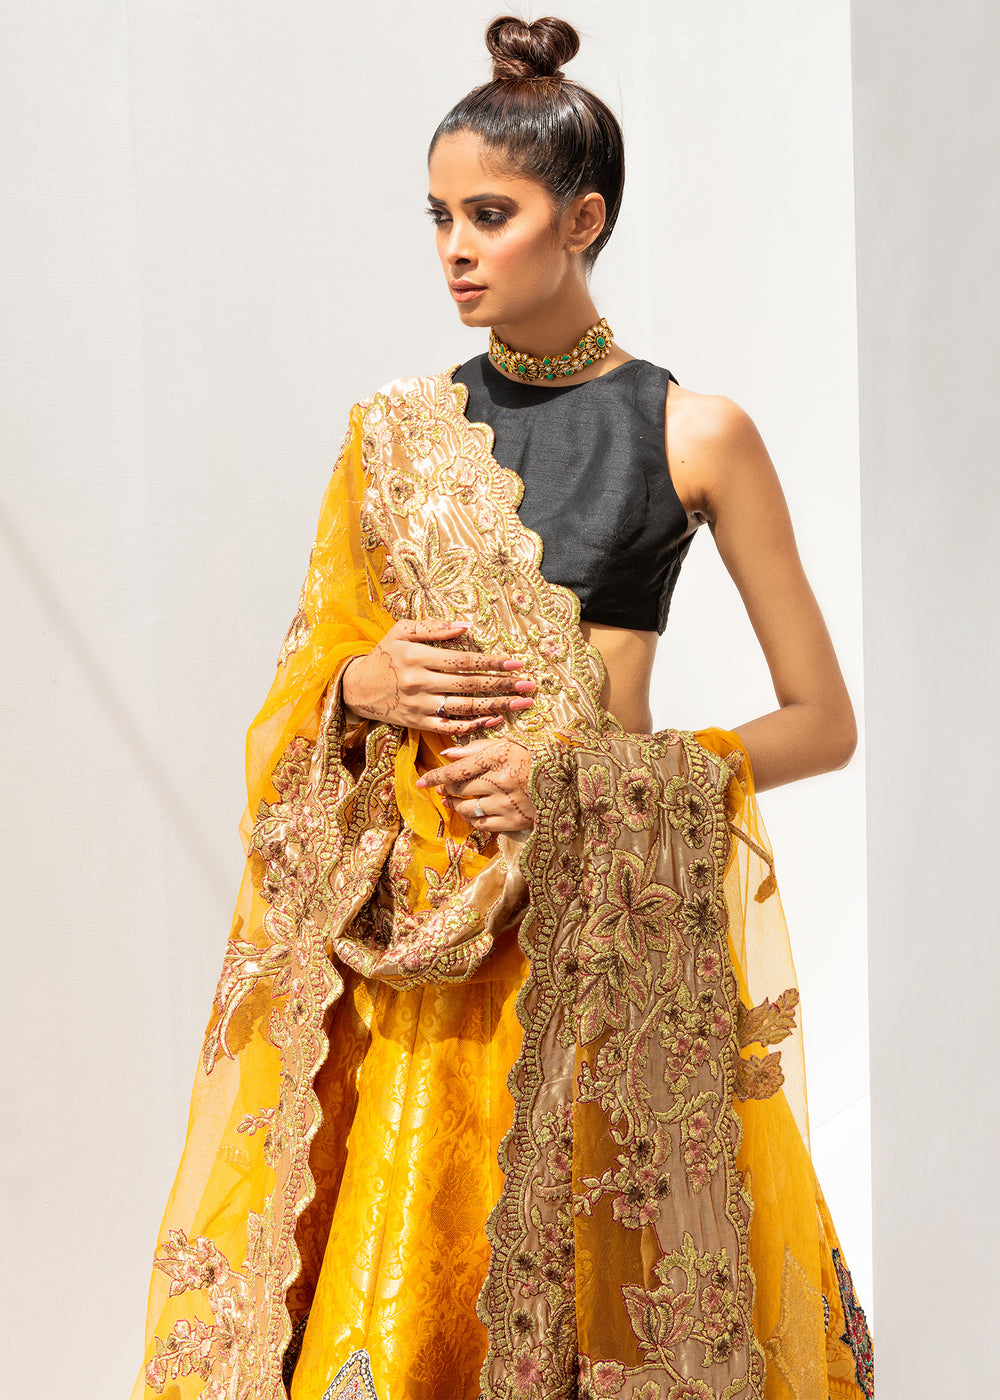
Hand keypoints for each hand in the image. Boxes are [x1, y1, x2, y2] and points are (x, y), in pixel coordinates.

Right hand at [340, 620, 535, 736]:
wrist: (356, 688)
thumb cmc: (384, 655)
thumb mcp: (402, 631)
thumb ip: (433, 627)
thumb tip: (466, 626)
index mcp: (417, 656)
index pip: (463, 661)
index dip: (492, 663)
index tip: (516, 663)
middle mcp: (419, 682)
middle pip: (469, 685)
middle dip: (502, 685)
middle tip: (529, 685)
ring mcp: (419, 705)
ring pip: (464, 707)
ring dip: (496, 706)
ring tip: (521, 704)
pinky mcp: (418, 723)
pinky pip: (450, 726)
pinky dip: (474, 725)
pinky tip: (495, 719)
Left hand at [416, 737, 535, 832]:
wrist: (567, 780)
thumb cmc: (534, 758)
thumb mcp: (508, 745)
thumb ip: (476, 748)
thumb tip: (446, 755)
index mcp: (499, 756)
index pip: (457, 769)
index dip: (436, 777)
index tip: (421, 782)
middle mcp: (501, 780)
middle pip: (460, 788)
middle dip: (447, 789)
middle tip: (444, 790)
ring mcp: (507, 803)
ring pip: (467, 809)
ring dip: (457, 807)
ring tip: (455, 802)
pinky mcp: (514, 822)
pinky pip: (482, 825)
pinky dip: (474, 820)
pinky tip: (475, 813)